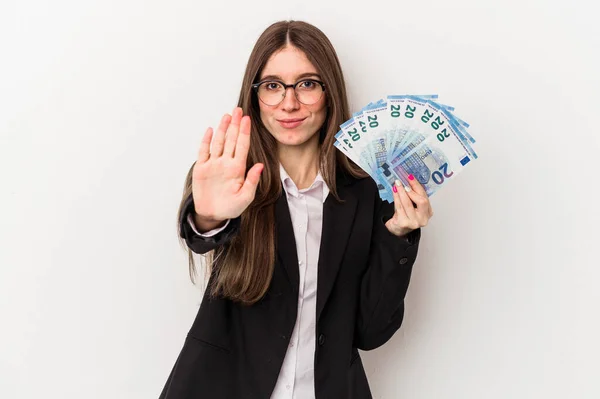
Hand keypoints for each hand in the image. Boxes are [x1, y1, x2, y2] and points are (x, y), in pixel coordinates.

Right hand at [192, 107, 262, 229]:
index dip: (245, 133)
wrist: (212, 214)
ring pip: (218, 142)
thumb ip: (252, 181)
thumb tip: (260, 166)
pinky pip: (204, 151)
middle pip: (231, 140)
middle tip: (238, 110)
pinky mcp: (202, 168)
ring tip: (227, 116)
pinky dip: (206, 141)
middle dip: (235, 125)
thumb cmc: (230, 207)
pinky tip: (210, 130)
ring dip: (222, 129)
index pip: (242, 146)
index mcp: (238, 169)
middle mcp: (226, 163)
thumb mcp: (245, 197)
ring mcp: (214, 164)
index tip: (247, 120)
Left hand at [385, 175, 433, 236]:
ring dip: (402, 192)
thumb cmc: (406, 215)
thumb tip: (409, 180)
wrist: (398, 228)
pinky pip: (399, 207)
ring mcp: (414, 222)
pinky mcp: (404, 223)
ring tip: (397, 185)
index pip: (425, 196)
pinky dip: (396, 198)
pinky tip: (394, 191)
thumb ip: (414, 196)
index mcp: (428, 212)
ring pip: (408, 203)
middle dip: (412, 190)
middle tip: (403, 183)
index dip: (417, 186)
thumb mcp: (413, 206)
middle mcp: (424, 218)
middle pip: (421, 201)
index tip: (410, 177)